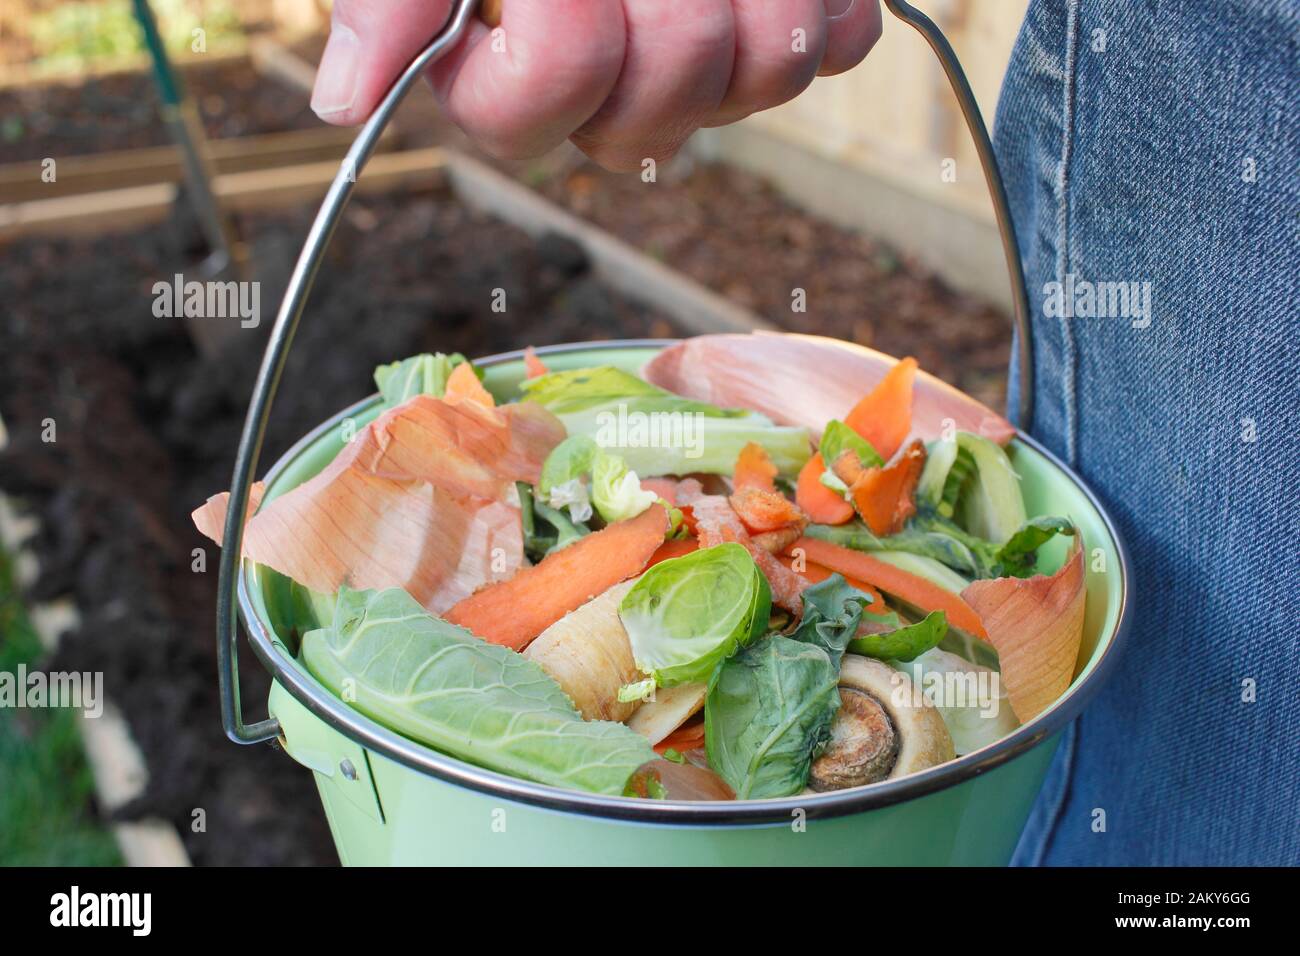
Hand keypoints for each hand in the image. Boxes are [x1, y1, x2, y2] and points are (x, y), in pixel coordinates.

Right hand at [311, 0, 880, 170]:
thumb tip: (345, 104)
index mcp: (512, 67)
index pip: (533, 109)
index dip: (560, 33)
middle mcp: (614, 88)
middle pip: (656, 106)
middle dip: (661, 0)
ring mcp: (711, 68)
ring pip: (756, 78)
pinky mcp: (794, 21)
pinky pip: (830, 44)